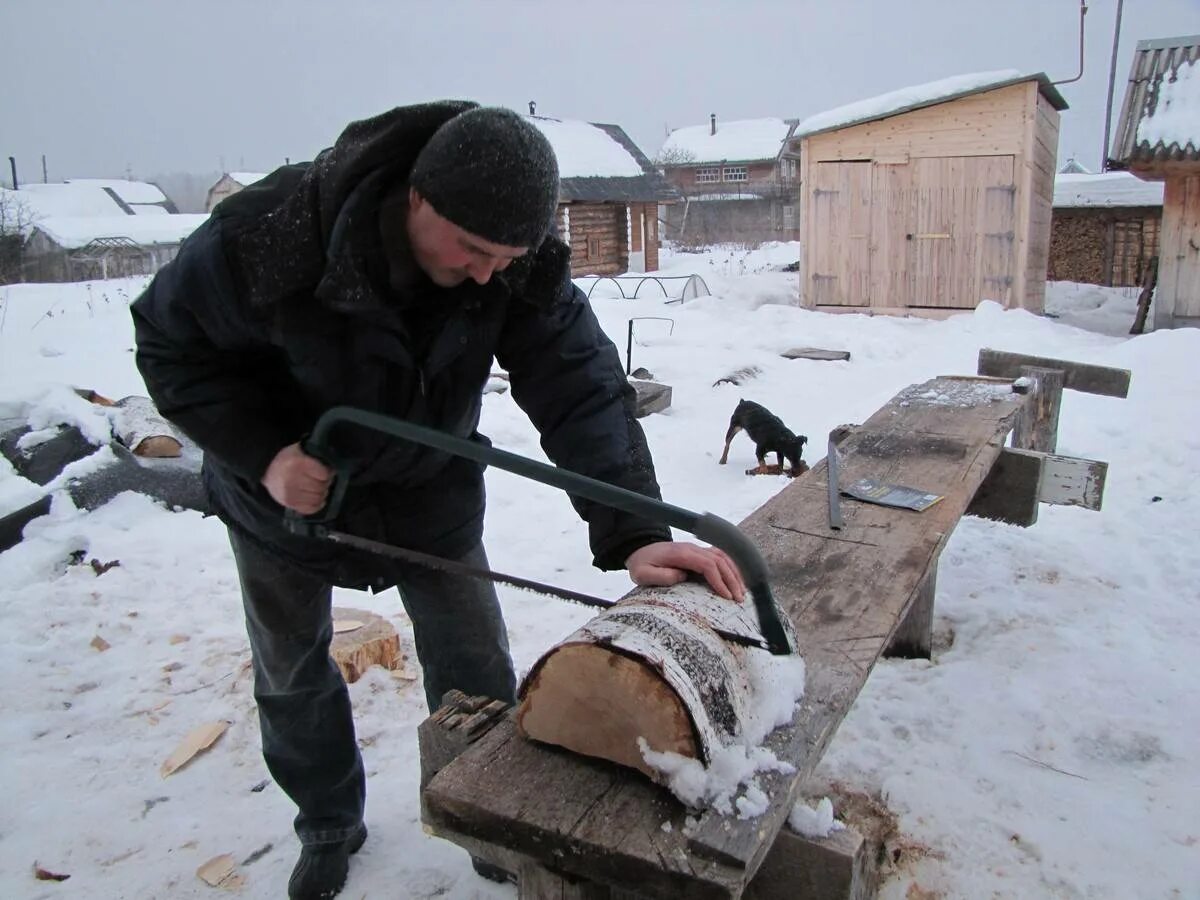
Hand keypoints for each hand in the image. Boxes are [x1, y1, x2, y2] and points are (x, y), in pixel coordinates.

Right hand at [261, 443, 332, 513]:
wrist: (267, 469)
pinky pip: (310, 509)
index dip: (328, 473)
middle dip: (325, 484)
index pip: (324, 474)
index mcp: (297, 463)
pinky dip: (317, 504)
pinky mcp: (289, 504)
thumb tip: (333, 469)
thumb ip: (316, 457)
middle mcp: (293, 480)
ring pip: (318, 499)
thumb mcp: (301, 450)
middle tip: (323, 480)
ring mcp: (290, 494)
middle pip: (321, 487)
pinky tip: (316, 498)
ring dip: (322, 494)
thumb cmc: (288, 458)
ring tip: (318, 488)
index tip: (327, 471)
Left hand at [625, 541, 745, 602]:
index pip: (707, 564)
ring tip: (742, 591)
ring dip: (734, 573)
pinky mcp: (698, 552)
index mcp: (681, 554)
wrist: (639, 550)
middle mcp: (692, 548)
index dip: (719, 580)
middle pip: (720, 560)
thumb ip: (660, 576)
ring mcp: (696, 549)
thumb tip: (682, 577)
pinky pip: (719, 556)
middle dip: (732, 580)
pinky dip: (731, 566)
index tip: (726, 596)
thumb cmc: (641, 564)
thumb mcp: (642, 573)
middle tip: (739, 599)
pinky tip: (736, 579)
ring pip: (723, 556)